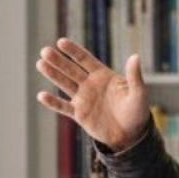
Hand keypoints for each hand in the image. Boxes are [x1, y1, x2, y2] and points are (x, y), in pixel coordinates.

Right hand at [35, 39, 150, 149]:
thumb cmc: (137, 112)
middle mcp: (90, 84)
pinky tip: (41, 95)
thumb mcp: (138, 93)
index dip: (73, 51)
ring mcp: (83, 99)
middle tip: (45, 51)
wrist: (131, 135)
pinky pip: (63, 107)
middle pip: (71, 69)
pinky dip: (53, 102)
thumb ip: (134, 76)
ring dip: (53, 74)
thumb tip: (135, 56)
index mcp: (103, 75)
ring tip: (40, 64)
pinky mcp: (79, 114)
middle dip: (58, 60)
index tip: (61, 42)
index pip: (85, 59)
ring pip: (64, 84)